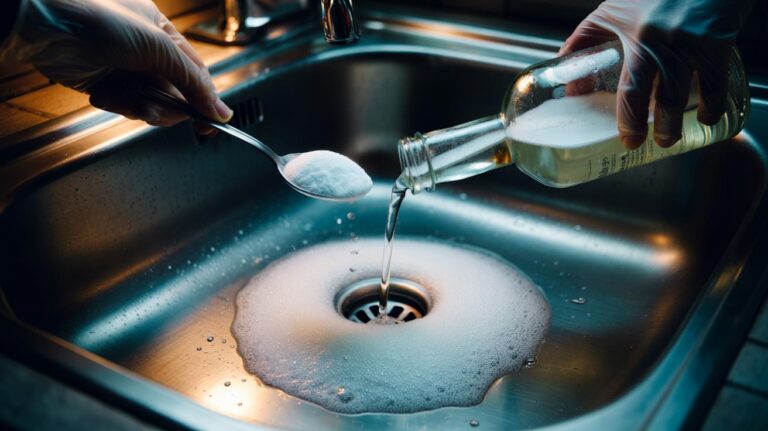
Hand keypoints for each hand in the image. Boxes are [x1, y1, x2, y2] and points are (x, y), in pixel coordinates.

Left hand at [0, 0, 231, 130]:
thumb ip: (194, 82)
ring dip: (140, 107)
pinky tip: (103, 94)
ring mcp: (126, 68)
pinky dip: (117, 104)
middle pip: (175, 93)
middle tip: (154, 109)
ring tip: (125, 100)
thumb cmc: (99, 19)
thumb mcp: (159, 47)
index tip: (212, 124)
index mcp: (164, 33)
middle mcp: (147, 51)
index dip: (205, 100)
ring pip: (151, 103)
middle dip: (166, 106)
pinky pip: (125, 105)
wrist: (45, 26)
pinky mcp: (105, 83)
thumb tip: (221, 111)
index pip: (196, 73)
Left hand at [559, 0, 754, 148]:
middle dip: (659, 128)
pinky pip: (717, 81)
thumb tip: (567, 76)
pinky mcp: (718, 42)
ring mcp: (693, 44)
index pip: (631, 88)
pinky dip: (714, 104)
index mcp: (638, 36)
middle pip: (663, 97)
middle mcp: (666, 42)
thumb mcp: (613, 11)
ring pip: (688, 92)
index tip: (628, 140)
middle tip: (653, 144)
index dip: (629, 120)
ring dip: (680, 122)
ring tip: (670, 138)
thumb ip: (585, 38)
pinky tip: (707, 118)